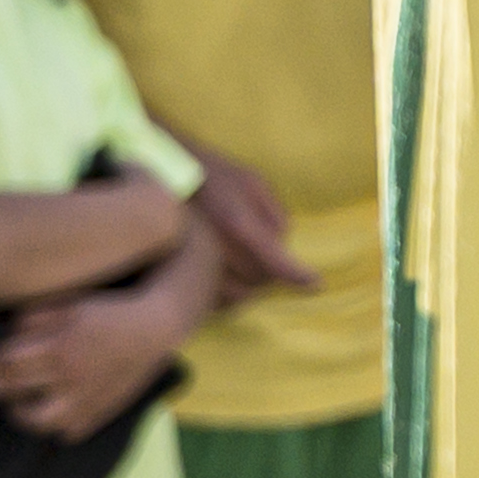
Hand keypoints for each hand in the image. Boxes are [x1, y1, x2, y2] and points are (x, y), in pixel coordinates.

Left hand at [0, 265, 193, 442]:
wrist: (159, 324)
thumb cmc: (110, 309)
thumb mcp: (72, 302)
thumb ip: (35, 317)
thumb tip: (4, 334)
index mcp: (60, 347)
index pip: (4, 360)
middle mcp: (69, 377)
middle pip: (8, 389)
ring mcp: (85, 399)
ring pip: (36, 420)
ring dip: (17, 412)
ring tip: (11, 402)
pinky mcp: (99, 412)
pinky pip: (67, 431)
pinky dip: (54, 425)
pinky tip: (50, 412)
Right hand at [177, 143, 312, 299]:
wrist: (163, 179)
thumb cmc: (214, 177)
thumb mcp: (253, 183)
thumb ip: (275, 215)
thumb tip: (284, 245)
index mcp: (237, 224)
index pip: (275, 262)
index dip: (297, 275)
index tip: (315, 284)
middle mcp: (215, 249)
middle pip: (258, 280)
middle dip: (269, 272)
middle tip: (264, 255)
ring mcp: (194, 265)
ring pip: (236, 296)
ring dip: (247, 285)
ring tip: (245, 265)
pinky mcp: (178, 277)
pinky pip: (212, 300)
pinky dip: (225, 293)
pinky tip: (226, 274)